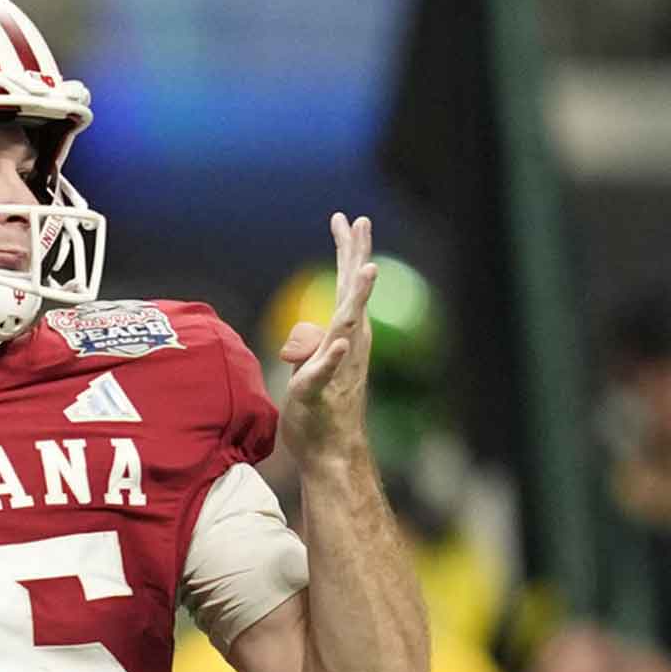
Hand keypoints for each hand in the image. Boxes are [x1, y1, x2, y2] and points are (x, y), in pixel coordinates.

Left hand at [277, 214, 379, 465]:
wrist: (330, 452)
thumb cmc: (320, 407)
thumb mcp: (309, 365)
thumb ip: (308, 343)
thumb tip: (303, 335)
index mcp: (345, 336)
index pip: (346, 286)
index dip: (348, 252)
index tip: (347, 219)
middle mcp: (348, 346)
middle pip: (351, 293)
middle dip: (356, 256)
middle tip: (359, 220)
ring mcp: (338, 368)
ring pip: (348, 326)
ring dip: (359, 298)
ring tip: (368, 270)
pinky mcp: (319, 392)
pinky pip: (325, 371)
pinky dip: (331, 356)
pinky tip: (340, 341)